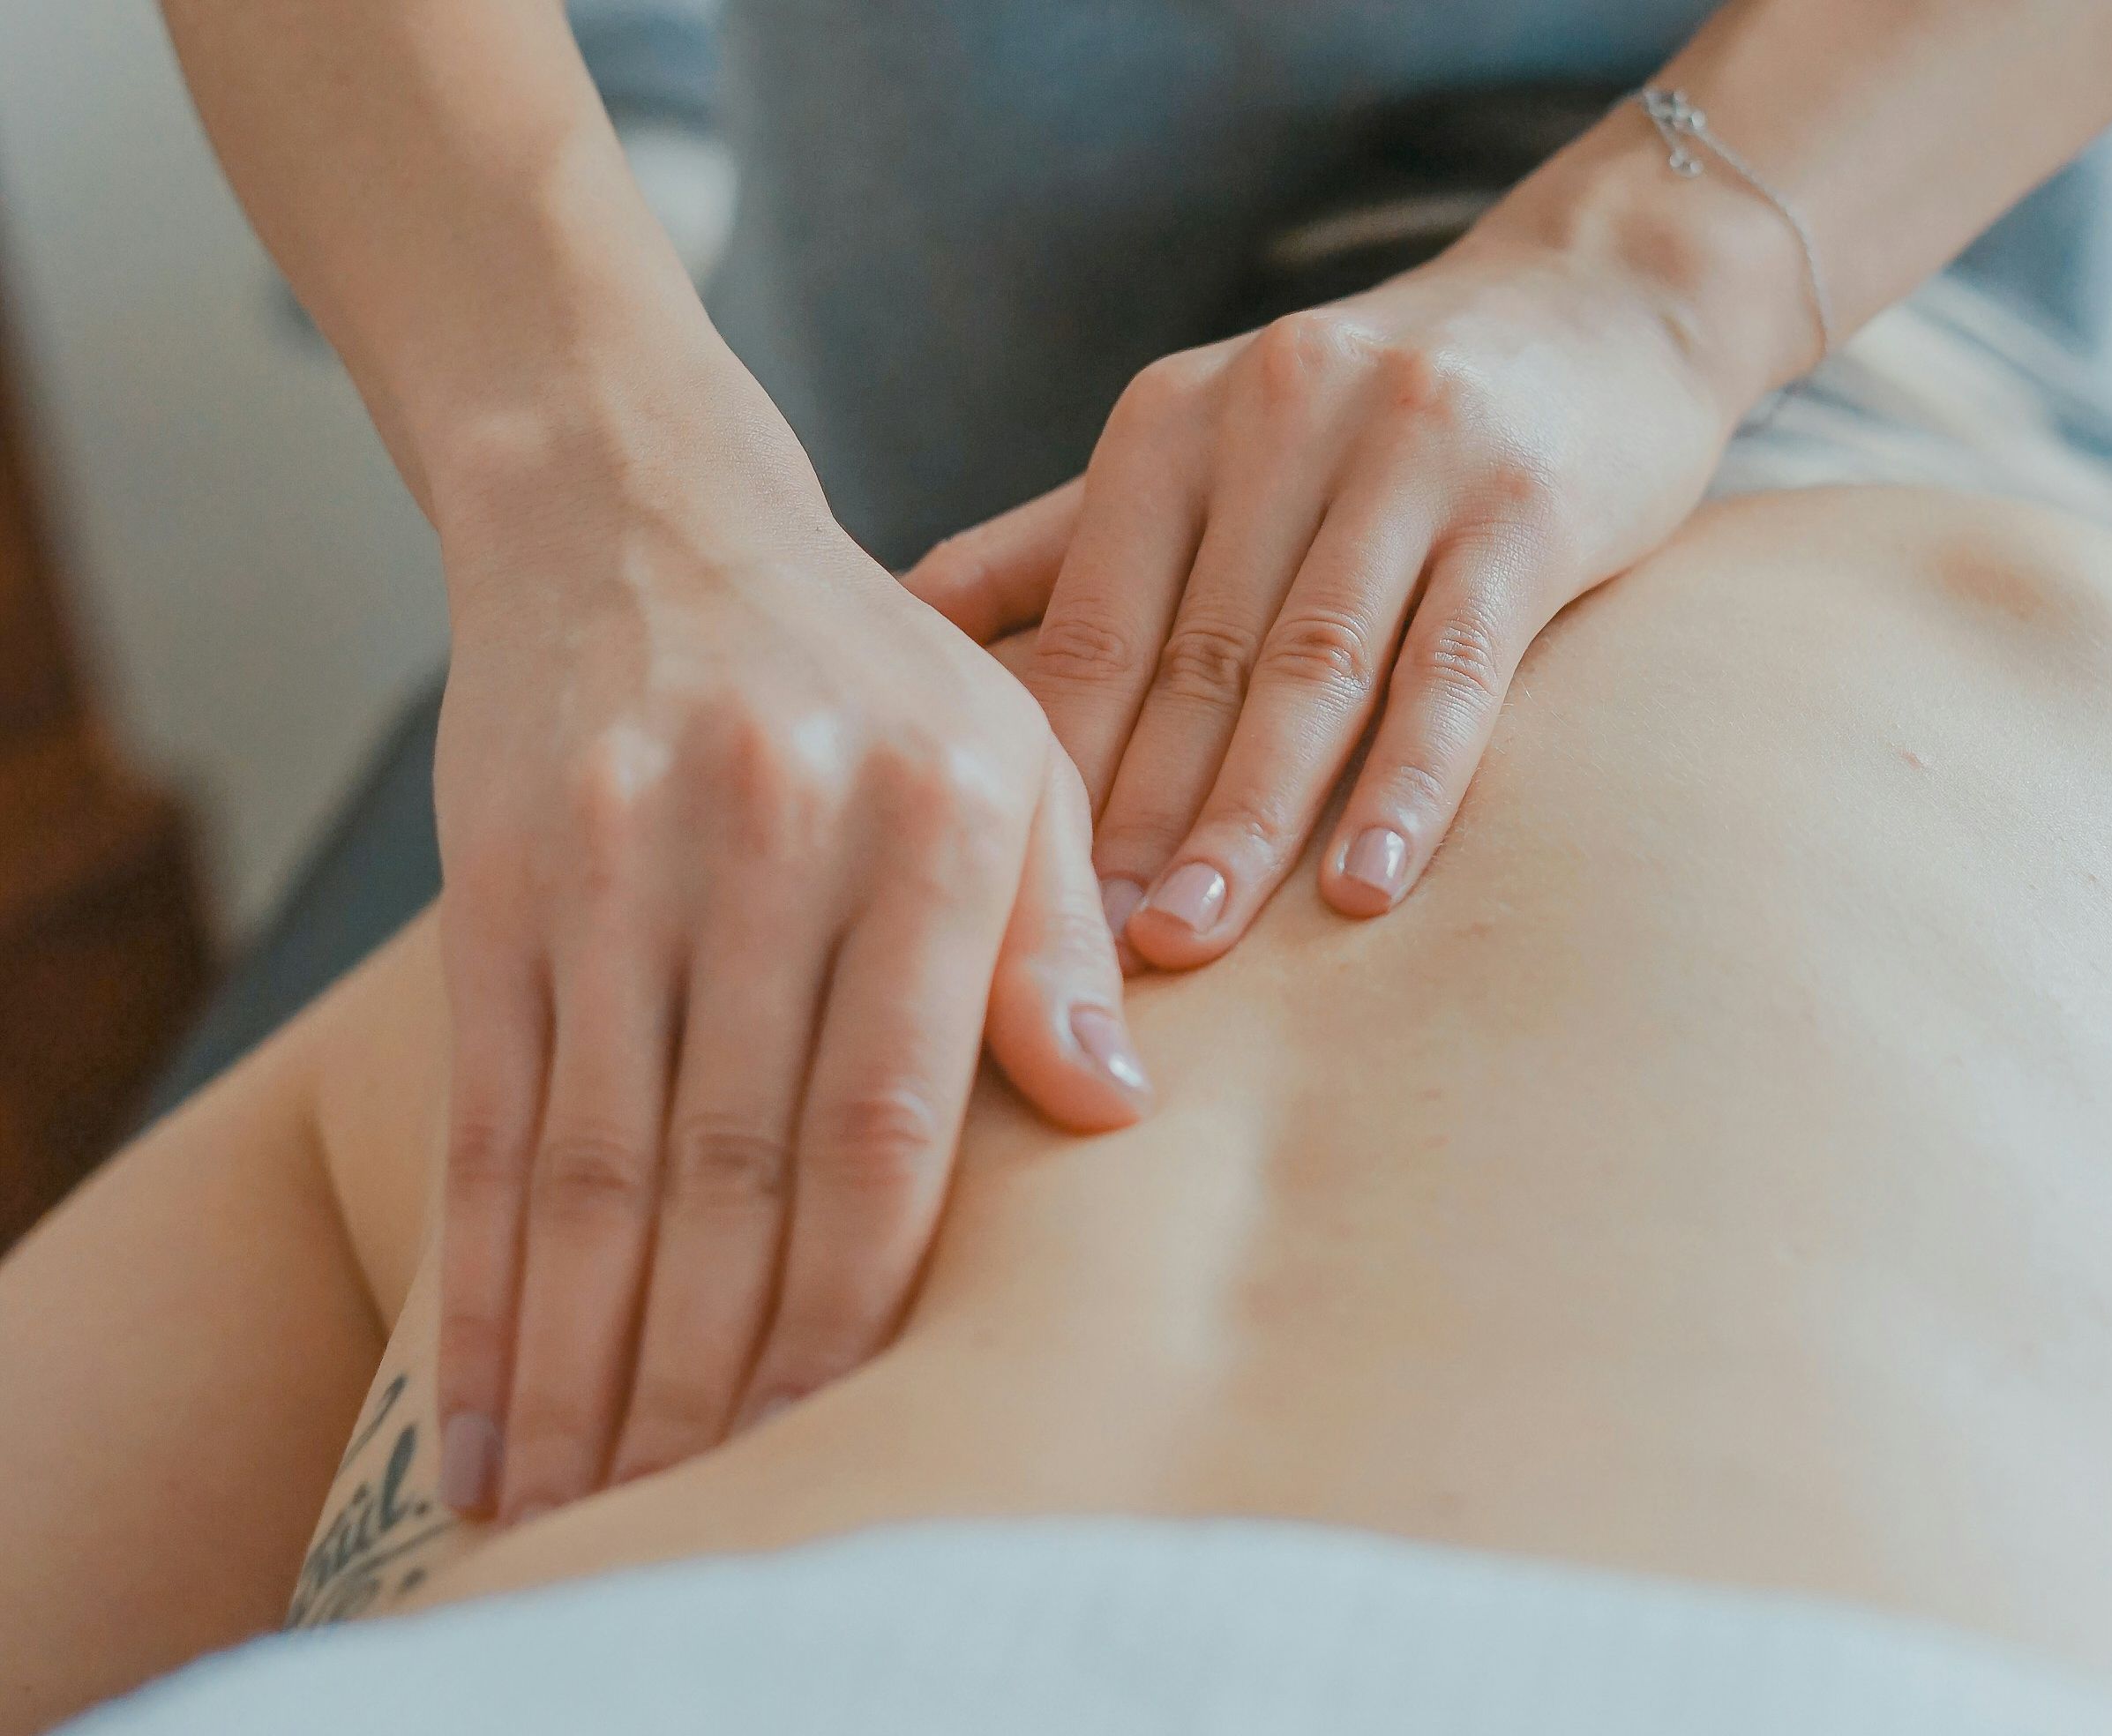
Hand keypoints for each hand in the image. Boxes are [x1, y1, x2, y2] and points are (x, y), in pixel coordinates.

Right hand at [428, 358, 1149, 1522]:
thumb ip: (1057, 938)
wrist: (639, 510)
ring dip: (587, 1359)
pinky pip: (490, 1115)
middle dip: (714, 1370)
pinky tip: (480, 1404)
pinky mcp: (500, 879)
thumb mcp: (1010, 758)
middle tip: (697, 1517)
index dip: (858, 1299)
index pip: (892, 1118)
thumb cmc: (865, 670)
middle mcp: (774, 837)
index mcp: (937, 819)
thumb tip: (1112, 1118)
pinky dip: (481, 1279)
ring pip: (598, 1164)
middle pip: (736, 1165)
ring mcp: (619, 859)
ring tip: (579, 1506)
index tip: (843, 1435)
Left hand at [906, 215, 1745, 967]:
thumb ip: (1062, 539)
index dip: (1051, 769)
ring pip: (1313, 669)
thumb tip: (899, 622)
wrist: (1598, 298)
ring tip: (1193, 940)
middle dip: (1133, 818)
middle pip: (1192, 660)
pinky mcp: (1526, 504)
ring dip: (1248, 818)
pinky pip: (1455, 664)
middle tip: (1085, 957)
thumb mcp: (1204, 441)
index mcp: (1173, 422)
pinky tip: (1366, 888)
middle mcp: (1277, 419)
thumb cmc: (1371, 412)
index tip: (1006, 902)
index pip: (1092, 624)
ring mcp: (1408, 454)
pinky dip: (1409, 782)